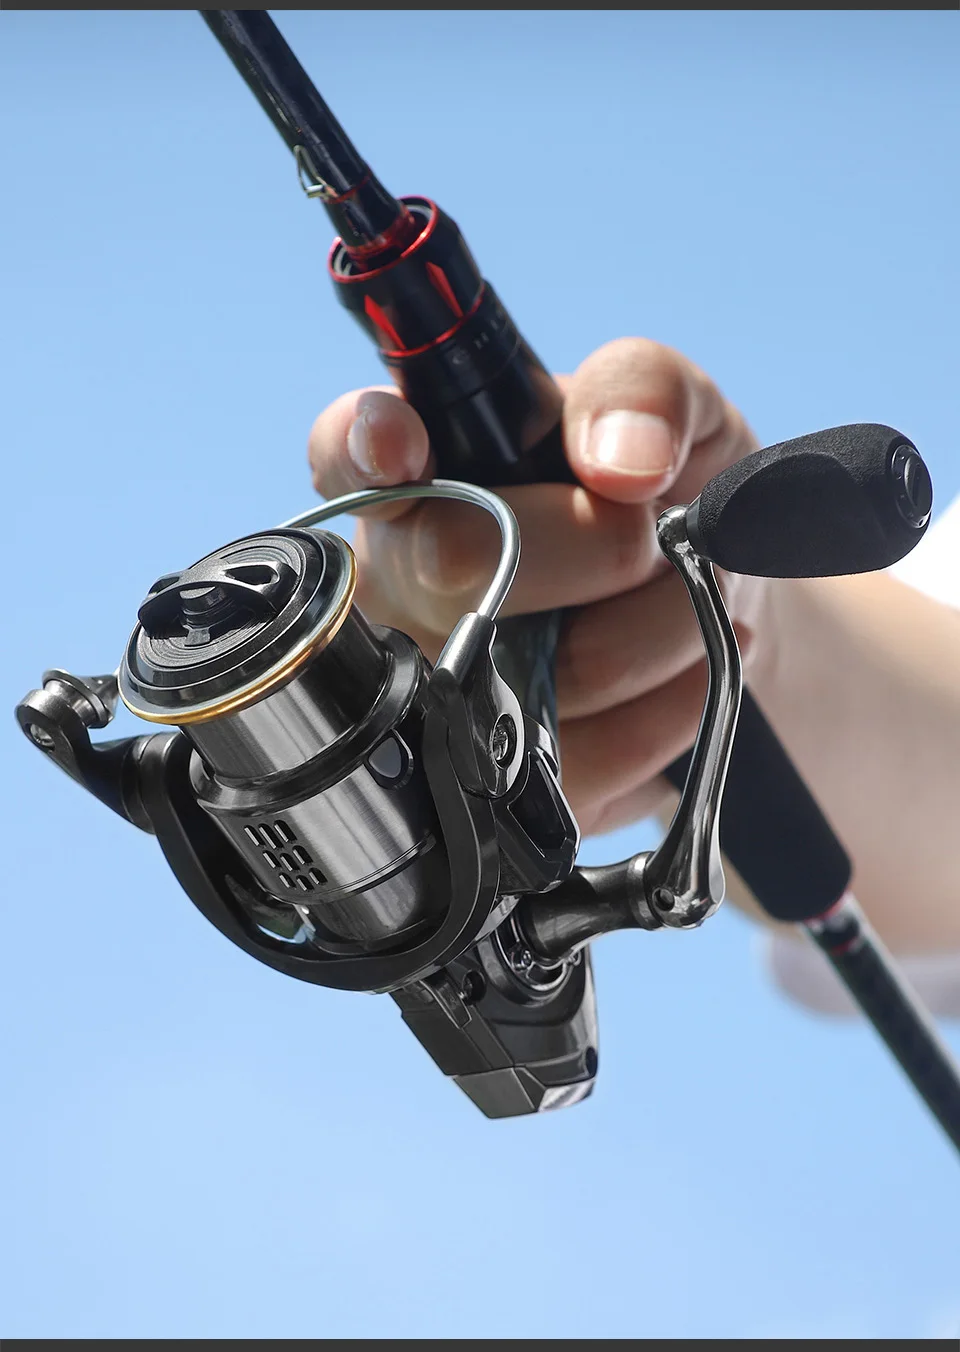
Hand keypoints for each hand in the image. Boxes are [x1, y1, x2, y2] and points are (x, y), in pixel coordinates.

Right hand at [308, 338, 768, 834]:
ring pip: (547, 672)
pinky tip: (684, 665)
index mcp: (426, 472)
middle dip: (603, 546)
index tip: (404, 448)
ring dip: (660, 626)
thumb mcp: (675, 412)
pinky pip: (585, 758)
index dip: (365, 450)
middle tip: (656, 533)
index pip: (348, 454)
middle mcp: (405, 586)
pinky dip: (671, 703)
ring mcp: (439, 691)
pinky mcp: (497, 780)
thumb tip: (622, 460)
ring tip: (686, 593)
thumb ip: (641, 389)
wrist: (717, 612)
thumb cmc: (667, 499)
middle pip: (467, 565)